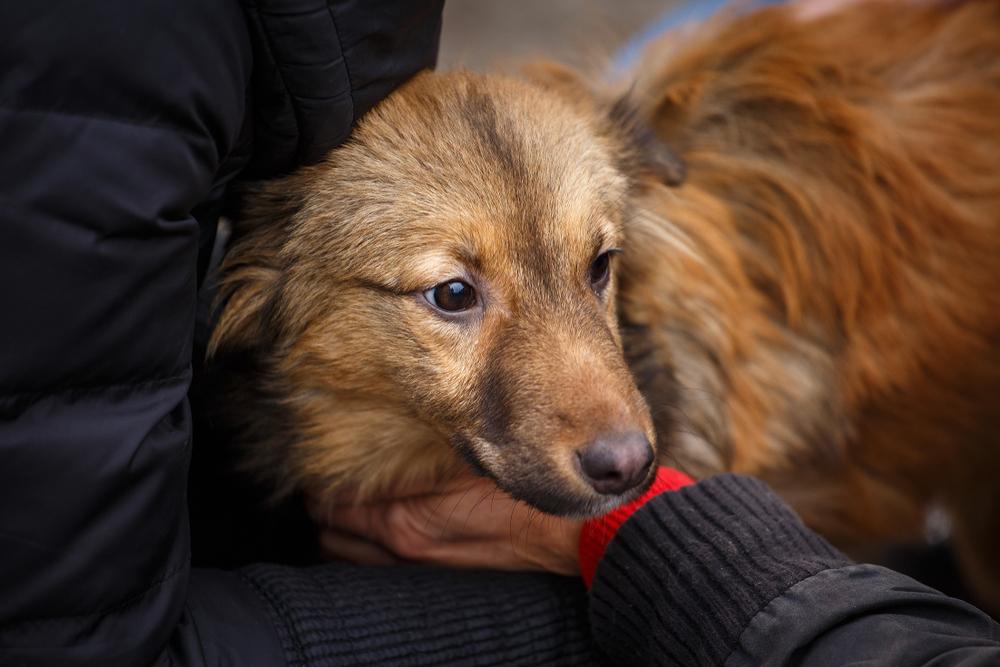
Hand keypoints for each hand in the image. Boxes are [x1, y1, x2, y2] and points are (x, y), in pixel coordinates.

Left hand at [306, 471, 582, 575]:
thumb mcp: (470, 453)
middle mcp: (400, 550)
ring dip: (343, 532)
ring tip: (346, 506)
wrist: (574, 537)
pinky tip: (374, 534)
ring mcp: (417, 569)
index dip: (319, 482)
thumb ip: (421, 444)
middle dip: (325, 506)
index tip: (318, 460)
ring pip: (349, 558)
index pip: (331, 504)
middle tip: (327, 480)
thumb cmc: (527, 490)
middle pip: (331, 533)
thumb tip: (387, 420)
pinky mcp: (437, 577)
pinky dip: (365, 553)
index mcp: (401, 520)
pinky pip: (377, 572)